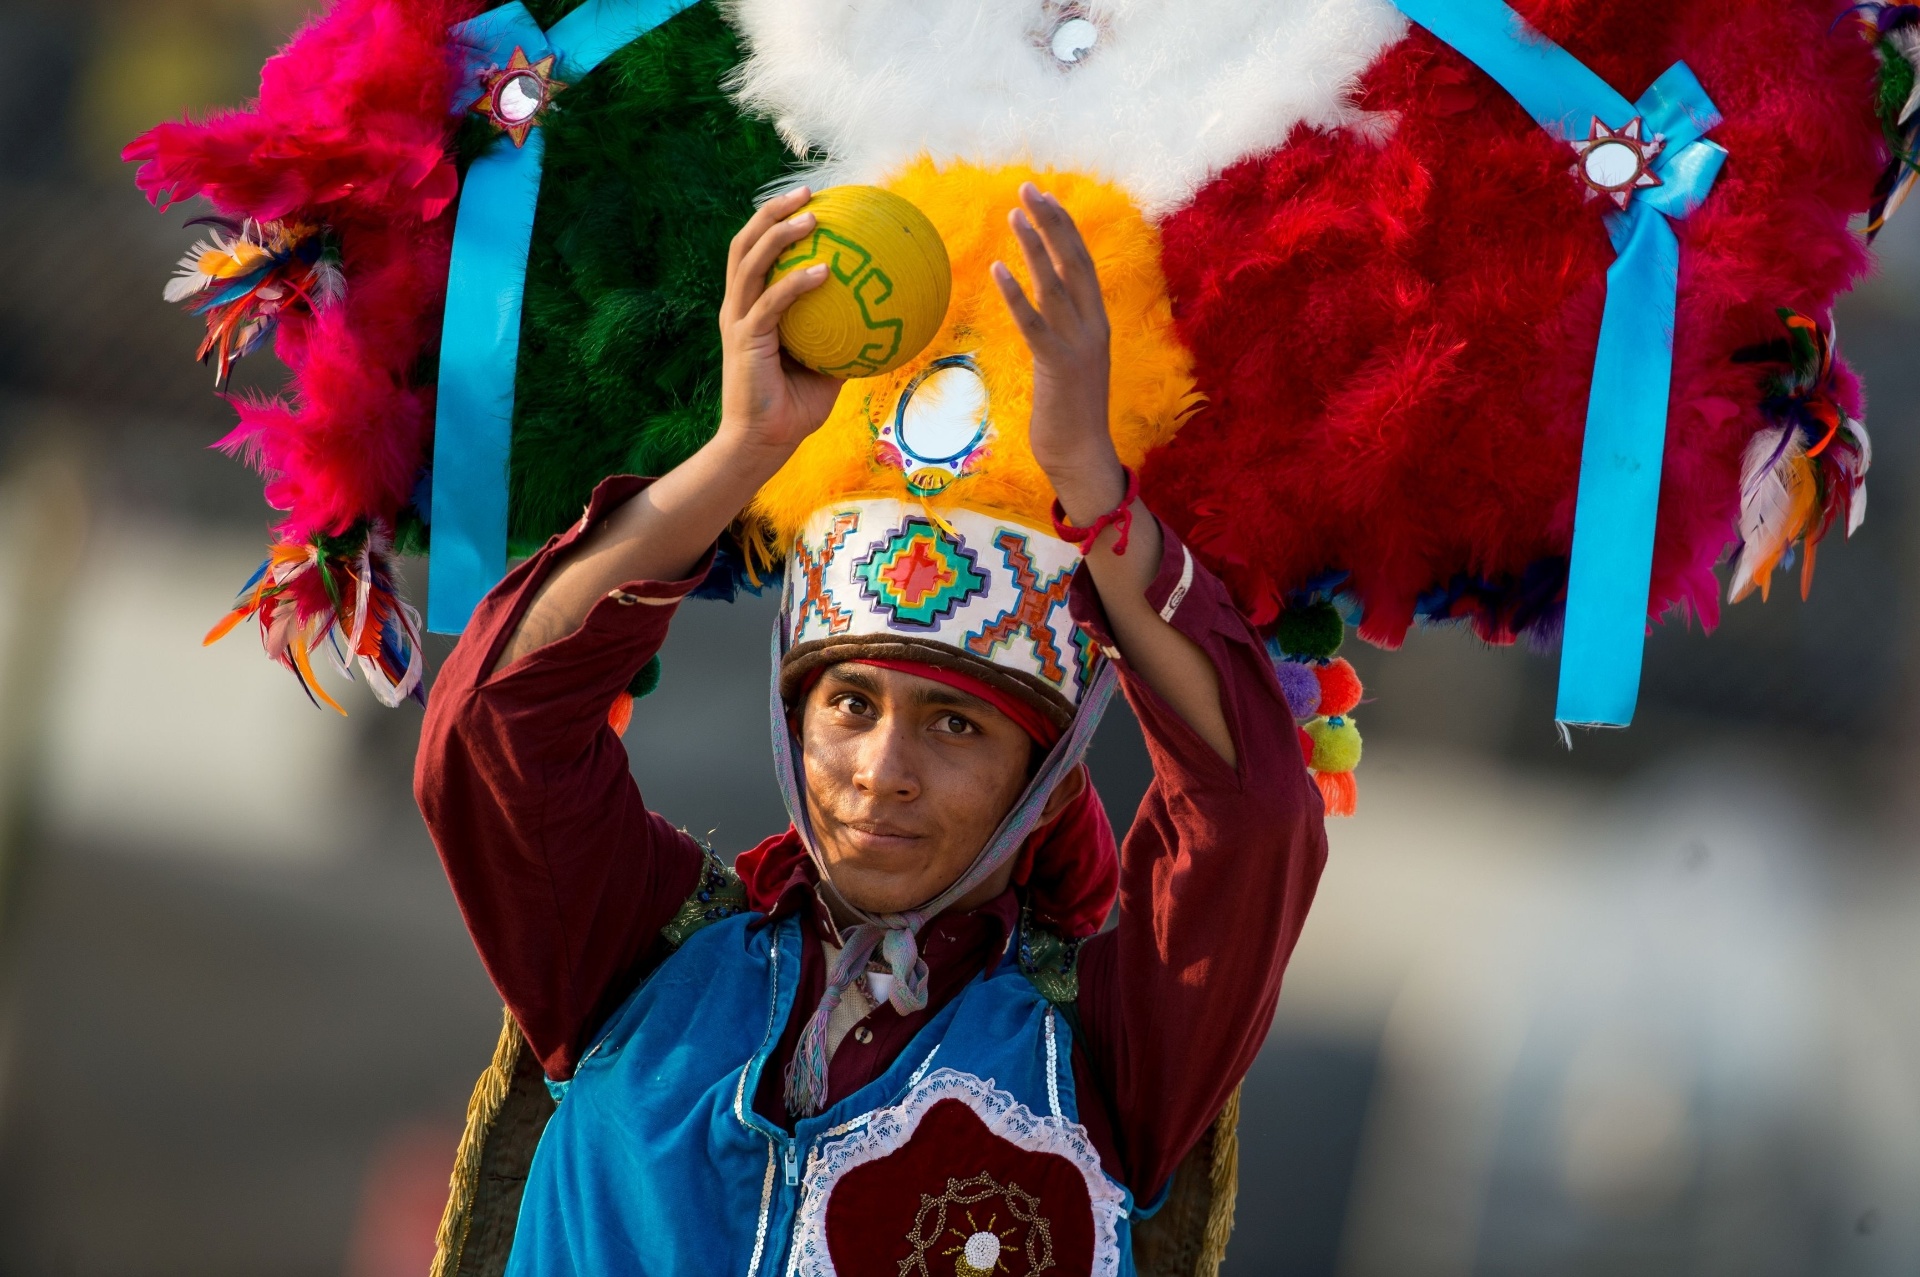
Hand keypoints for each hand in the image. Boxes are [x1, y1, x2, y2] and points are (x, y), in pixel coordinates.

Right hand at [718, 186, 844, 461]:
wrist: (761, 445)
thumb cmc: (792, 411)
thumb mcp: (826, 371)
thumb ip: (842, 341)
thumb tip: (882, 324)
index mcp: (751, 309)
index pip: (756, 254)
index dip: (775, 223)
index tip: (809, 201)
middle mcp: (739, 308)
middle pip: (745, 243)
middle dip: (772, 211)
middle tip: (808, 191)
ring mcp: (739, 321)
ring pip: (751, 262)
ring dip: (779, 233)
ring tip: (811, 216)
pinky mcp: (745, 340)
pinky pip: (772, 303)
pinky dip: (796, 283)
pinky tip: (825, 271)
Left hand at [991, 183, 1125, 518]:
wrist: (1083, 457)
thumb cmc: (1069, 413)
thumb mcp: (1066, 363)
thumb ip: (1058, 331)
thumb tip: (1039, 308)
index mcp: (1096, 323)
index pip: (1081, 263)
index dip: (1063, 227)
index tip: (1042, 199)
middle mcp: (1093, 327)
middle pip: (1074, 261)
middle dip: (1052, 221)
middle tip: (1028, 188)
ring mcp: (1080, 346)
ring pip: (1056, 285)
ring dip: (1035, 246)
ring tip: (1015, 214)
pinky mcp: (1059, 367)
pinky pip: (1035, 324)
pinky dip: (1017, 295)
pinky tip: (999, 270)